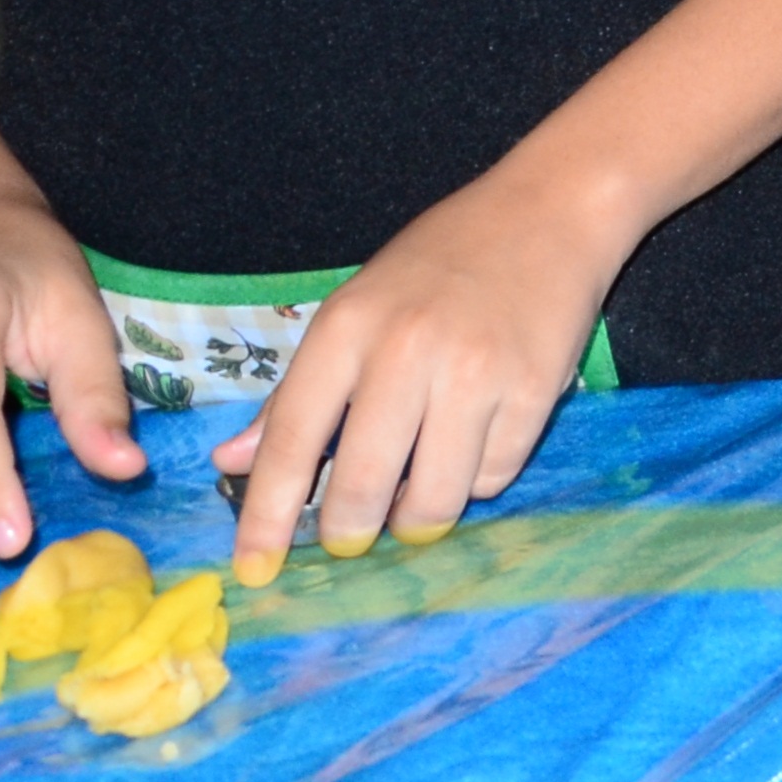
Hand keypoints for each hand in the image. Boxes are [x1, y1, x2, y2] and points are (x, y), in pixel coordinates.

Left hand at [218, 166, 621, 583]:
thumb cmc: (440, 261)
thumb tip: (231, 460)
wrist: (550, 210)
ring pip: (435, 499)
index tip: (253, 570)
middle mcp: (408, 351)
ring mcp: (478, 373)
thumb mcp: (354, 308)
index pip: (291, 441)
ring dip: (417, 520)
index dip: (265, 516)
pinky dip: (476, 478)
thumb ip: (296, 390)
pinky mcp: (537, 390)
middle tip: (349, 538)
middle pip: (363, 486)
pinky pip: (493, 476)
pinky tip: (473, 444)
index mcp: (348, 327)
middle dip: (349, 532)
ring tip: (415, 503)